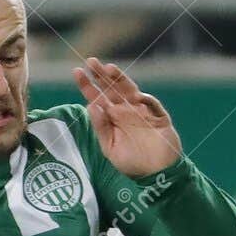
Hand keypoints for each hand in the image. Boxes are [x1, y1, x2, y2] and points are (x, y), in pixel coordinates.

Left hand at [74, 56, 181, 177]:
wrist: (156, 174)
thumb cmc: (132, 163)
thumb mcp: (110, 148)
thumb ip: (101, 128)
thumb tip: (92, 106)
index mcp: (112, 118)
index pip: (97, 97)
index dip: (88, 85)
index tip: (77, 72)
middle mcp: (125, 111)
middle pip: (112, 88)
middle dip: (101, 75)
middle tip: (91, 61)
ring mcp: (142, 111)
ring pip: (130, 90)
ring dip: (121, 79)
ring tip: (109, 69)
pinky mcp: (158, 116)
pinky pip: (151, 105)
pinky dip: (145, 101)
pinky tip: (137, 99)